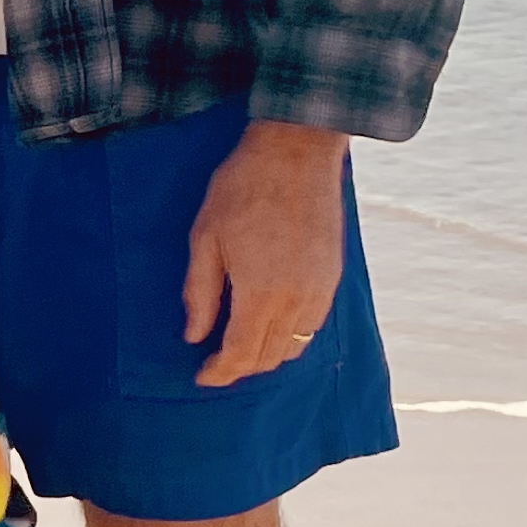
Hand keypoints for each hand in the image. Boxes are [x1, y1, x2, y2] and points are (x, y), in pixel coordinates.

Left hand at [183, 119, 347, 387]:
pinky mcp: (333, 276)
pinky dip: (291, 335)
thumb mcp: (206, 237)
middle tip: (216, 362)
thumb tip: (194, 335)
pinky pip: (312, 325)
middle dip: (241, 367)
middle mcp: (296, 300)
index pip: (241, 355)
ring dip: (267, 354)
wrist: (296, 151)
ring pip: (294, 346)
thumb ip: (200, 292)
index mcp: (261, 293)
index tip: (201, 375)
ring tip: (241, 345)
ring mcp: (320, 289)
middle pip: (270, 357)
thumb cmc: (243, 188)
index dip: (220, 372)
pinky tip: (271, 322)